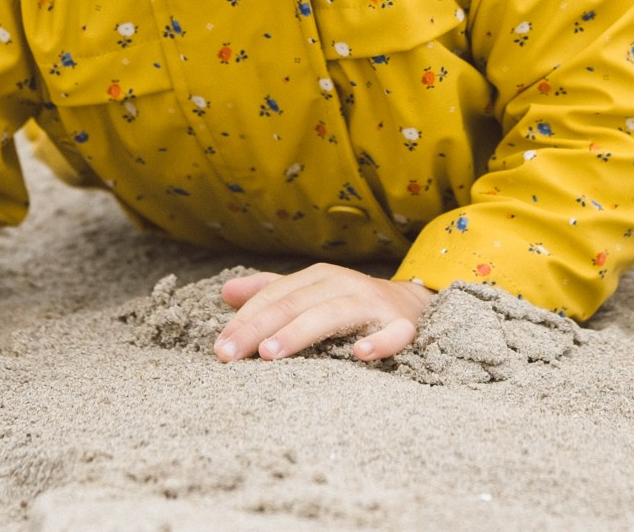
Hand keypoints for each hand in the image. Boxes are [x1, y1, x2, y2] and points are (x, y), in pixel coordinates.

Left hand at [215, 264, 434, 363]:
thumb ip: (270, 292)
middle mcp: (342, 285)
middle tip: (229, 354)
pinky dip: (378, 342)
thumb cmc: (351, 303)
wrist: (414, 305)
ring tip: (271, 353)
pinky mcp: (403, 325)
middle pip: (294, 304)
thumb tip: (226, 294)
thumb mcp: (311, 293)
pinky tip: (359, 353)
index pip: (274, 296)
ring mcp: (372, 304)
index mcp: (318, 278)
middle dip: (259, 329)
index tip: (219, 347)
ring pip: (332, 314)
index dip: (245, 320)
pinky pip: (393, 334)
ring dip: (300, 332)